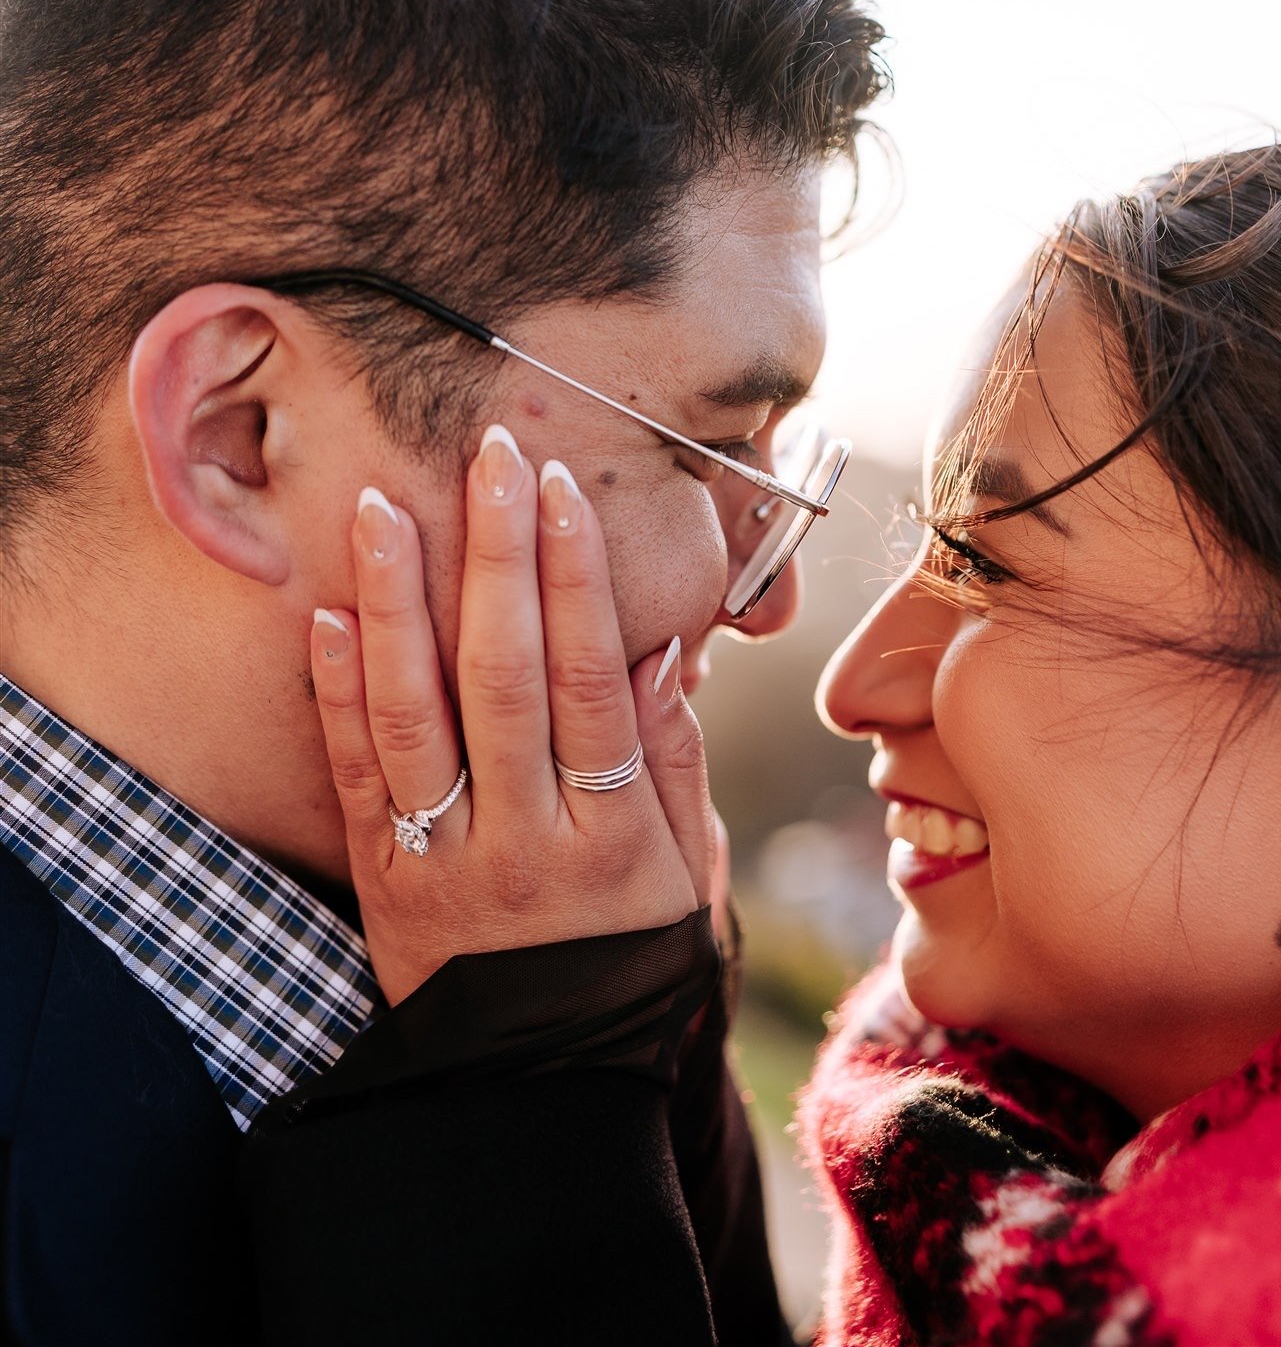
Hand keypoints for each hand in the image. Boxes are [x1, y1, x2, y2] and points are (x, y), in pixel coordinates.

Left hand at [309, 427, 716, 1003]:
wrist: (528, 1094)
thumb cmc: (623, 971)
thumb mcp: (682, 881)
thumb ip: (673, 765)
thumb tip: (657, 650)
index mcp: (611, 839)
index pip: (592, 684)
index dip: (580, 581)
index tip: (565, 492)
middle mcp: (523, 842)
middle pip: (506, 678)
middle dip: (497, 557)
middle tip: (491, 455)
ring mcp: (443, 862)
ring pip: (416, 715)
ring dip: (398, 603)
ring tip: (381, 507)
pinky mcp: (382, 880)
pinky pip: (355, 778)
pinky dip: (337, 694)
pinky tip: (329, 616)